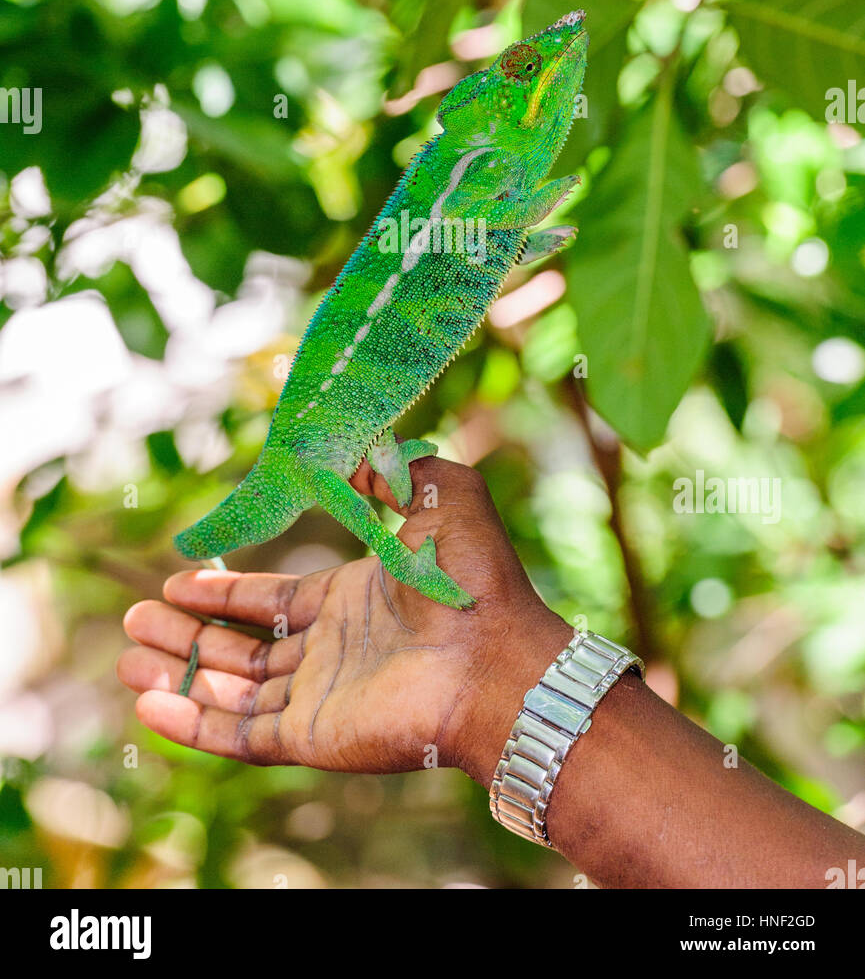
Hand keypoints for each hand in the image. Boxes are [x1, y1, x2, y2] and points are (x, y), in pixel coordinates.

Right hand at [118, 457, 569, 783]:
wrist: (496, 653)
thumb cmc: (474, 575)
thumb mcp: (436, 493)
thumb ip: (390, 468)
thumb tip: (353, 453)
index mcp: (355, 602)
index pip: (274, 602)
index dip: (225, 593)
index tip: (177, 580)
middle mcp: (333, 653)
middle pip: (243, 648)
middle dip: (188, 634)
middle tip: (135, 620)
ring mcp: (322, 699)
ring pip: (233, 691)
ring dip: (180, 674)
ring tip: (128, 658)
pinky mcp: (314, 737)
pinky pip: (240, 735)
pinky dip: (192, 723)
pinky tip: (149, 702)